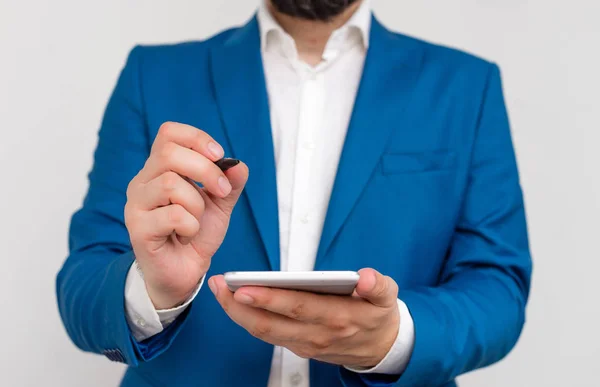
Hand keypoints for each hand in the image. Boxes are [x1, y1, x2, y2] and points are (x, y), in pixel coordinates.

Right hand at [125, 122, 248, 308]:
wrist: (185, 271)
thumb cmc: (196, 233)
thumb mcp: (221, 204)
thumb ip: (230, 182)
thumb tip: (237, 164)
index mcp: (160, 168)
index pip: (168, 133)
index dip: (197, 138)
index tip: (219, 156)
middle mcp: (143, 181)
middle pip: (169, 153)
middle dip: (206, 170)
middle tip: (222, 192)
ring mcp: (137, 205)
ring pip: (170, 184)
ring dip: (197, 203)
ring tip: (198, 220)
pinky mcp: (138, 229)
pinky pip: (172, 215)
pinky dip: (190, 225)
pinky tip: (187, 235)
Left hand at [209, 268, 399, 367]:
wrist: (382, 349)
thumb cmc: (379, 316)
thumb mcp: (388, 297)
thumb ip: (378, 285)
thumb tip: (365, 277)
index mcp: (338, 317)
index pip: (297, 307)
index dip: (269, 299)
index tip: (244, 288)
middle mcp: (317, 335)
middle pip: (271, 324)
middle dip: (240, 306)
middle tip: (220, 285)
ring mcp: (306, 345)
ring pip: (264, 332)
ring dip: (238, 313)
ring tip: (221, 290)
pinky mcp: (299, 347)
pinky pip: (268, 335)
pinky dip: (248, 320)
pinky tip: (236, 303)